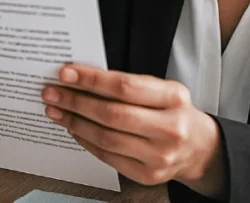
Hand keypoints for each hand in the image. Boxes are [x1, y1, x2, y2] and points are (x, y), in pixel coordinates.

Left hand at [42, 65, 225, 195]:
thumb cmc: (172, 111)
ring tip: (56, 110)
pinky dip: (86, 140)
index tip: (66, 73)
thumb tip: (79, 77)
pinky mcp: (148, 175)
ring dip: (74, 122)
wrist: (198, 148)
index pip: (125, 86)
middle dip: (75, 101)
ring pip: (106, 138)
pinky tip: (74, 128)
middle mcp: (171, 128)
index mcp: (174, 98)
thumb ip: (127, 85)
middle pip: (112, 114)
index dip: (91, 80)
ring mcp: (160, 156)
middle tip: (51, 92)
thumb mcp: (162, 90)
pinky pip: (107, 156)